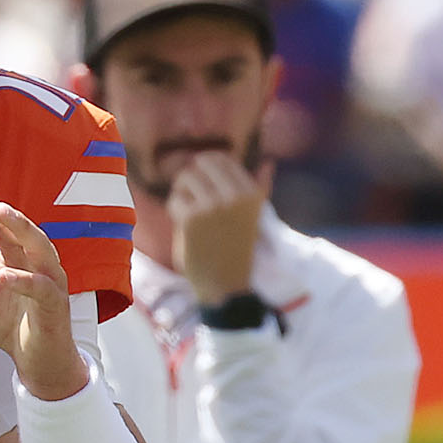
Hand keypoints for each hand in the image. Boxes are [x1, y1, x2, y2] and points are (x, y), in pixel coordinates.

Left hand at [0, 193, 88, 401]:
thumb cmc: (8, 315)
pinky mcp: (54, 304)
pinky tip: (3, 276)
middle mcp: (34, 254)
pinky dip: (24, 281)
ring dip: (20, 227)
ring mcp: (47, 277)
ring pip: (39, 244)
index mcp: (14, 245)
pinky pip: (42, 289)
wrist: (33, 357)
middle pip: (11, 221)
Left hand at [168, 151, 270, 305]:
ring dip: (181, 193)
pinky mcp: (193, 218)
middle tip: (190, 197)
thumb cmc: (235, 248)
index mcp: (252, 192)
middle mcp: (235, 195)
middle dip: (191, 177)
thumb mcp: (252, 216)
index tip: (203, 191)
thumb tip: (268, 162)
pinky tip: (184, 227)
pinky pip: (175, 200)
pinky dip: (174, 212)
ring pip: (185, 177)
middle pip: (202, 162)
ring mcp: (214, 205)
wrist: (224, 284)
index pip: (221, 158)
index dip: (205, 170)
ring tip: (187, 212)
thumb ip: (259, 189)